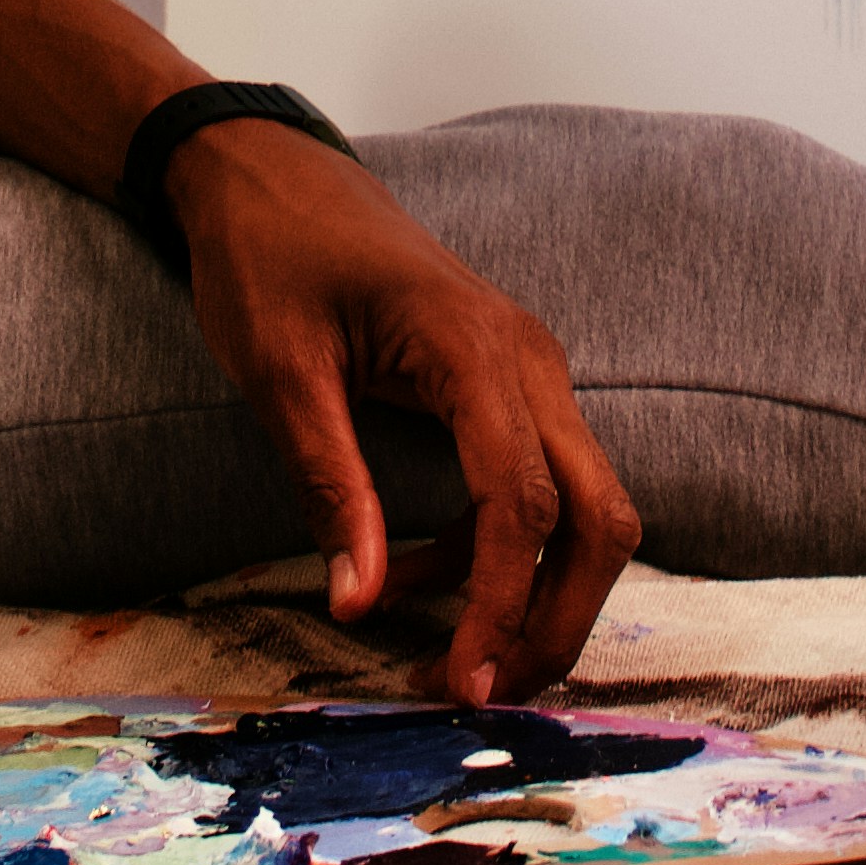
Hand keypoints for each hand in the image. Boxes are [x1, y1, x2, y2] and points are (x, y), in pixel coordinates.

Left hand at [165, 120, 642, 703]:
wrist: (269, 172)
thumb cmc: (268, 256)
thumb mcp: (280, 374)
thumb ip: (331, 486)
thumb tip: (354, 602)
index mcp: (476, 350)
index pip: (525, 505)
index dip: (505, 606)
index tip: (464, 681)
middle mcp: (528, 361)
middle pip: (597, 517)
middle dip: (557, 618)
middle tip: (485, 692)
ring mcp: (526, 372)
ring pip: (579, 508)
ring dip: (526, 592)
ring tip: (434, 653)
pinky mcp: (506, 388)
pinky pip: (530, 487)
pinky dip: (488, 551)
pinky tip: (405, 576)